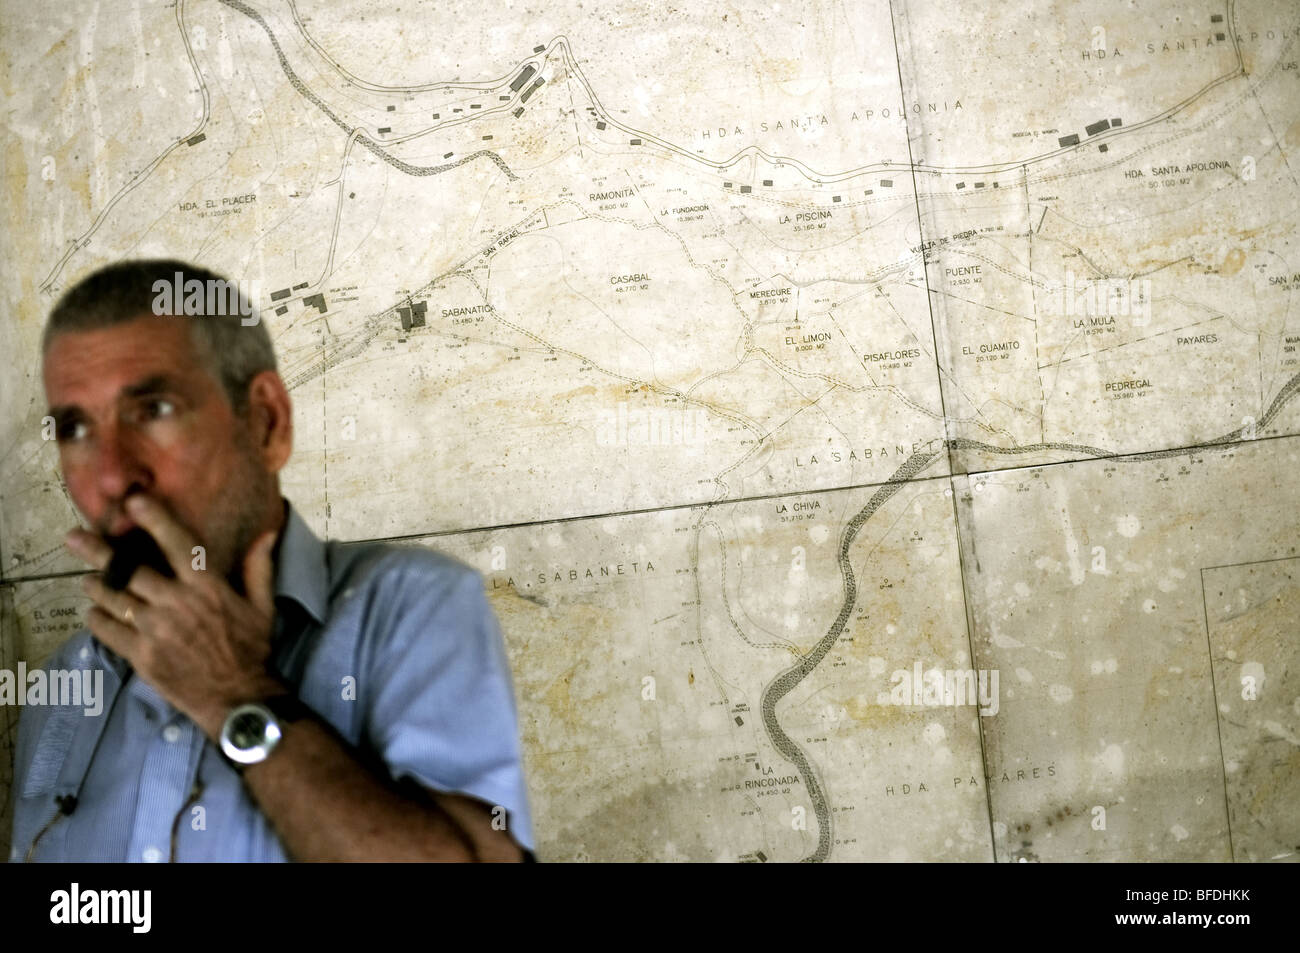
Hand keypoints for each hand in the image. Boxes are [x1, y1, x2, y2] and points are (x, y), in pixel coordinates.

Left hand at [68, 494, 285, 738]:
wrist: (237, 697)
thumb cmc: (251, 649)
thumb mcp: (263, 606)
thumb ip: (259, 568)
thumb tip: (268, 532)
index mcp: (207, 587)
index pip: (177, 544)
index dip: (154, 520)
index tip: (133, 502)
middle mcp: (176, 603)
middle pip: (128, 569)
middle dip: (97, 550)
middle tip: (74, 537)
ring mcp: (155, 630)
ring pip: (112, 597)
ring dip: (96, 584)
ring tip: (88, 578)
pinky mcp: (140, 655)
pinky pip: (107, 629)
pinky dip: (97, 618)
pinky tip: (96, 613)